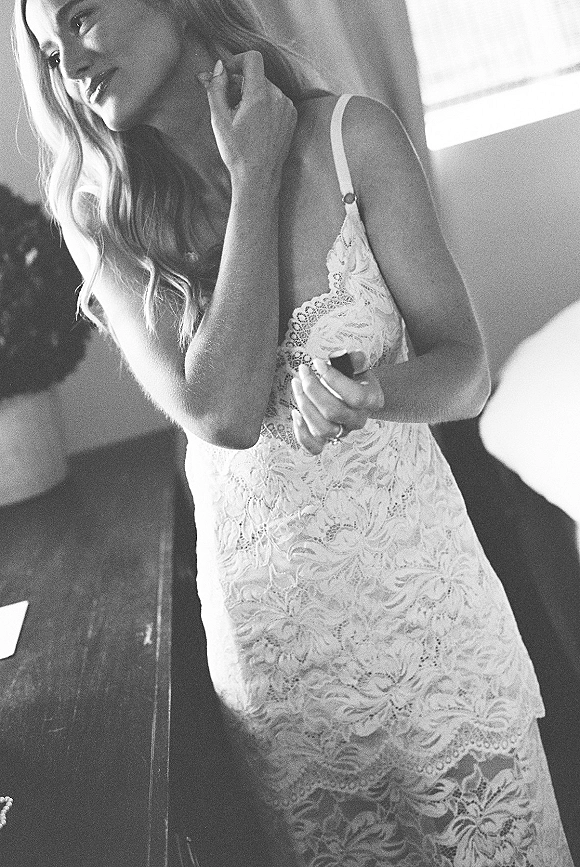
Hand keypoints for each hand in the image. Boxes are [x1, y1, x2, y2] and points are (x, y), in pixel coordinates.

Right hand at [199, 52, 296, 189]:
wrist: (258, 177)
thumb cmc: (237, 152)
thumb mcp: (219, 119)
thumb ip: (216, 88)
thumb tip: (218, 67)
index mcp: (260, 95)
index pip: (253, 58)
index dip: (237, 60)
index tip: (228, 74)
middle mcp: (278, 97)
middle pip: (257, 75)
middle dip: (241, 83)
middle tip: (228, 103)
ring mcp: (287, 107)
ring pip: (266, 88)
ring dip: (252, 96)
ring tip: (242, 119)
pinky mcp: (291, 117)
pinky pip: (276, 101)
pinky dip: (264, 105)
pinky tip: (255, 125)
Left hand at [291, 359, 384, 454]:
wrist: (356, 394)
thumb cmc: (354, 377)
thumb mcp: (359, 364)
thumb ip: (354, 358)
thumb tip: (340, 357)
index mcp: (371, 401)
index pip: (355, 396)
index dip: (334, 379)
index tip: (317, 363)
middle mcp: (358, 420)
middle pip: (334, 412)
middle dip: (313, 389)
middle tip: (304, 371)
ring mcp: (342, 432)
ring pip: (322, 429)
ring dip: (305, 405)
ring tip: (297, 384)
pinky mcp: (327, 441)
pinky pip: (314, 447)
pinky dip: (301, 434)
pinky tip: (295, 413)